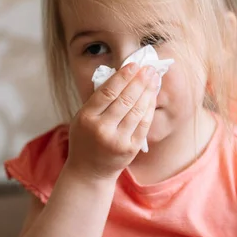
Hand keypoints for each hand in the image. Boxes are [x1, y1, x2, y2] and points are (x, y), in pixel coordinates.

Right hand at [65, 63, 158, 181]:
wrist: (89, 171)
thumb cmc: (85, 139)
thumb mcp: (82, 118)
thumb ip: (97, 100)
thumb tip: (120, 76)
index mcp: (86, 118)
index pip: (107, 92)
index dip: (123, 77)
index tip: (133, 65)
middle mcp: (102, 129)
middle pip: (125, 99)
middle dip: (139, 81)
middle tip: (149, 68)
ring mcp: (117, 140)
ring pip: (137, 110)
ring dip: (148, 92)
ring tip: (154, 78)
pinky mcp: (130, 149)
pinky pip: (143, 124)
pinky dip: (149, 107)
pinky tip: (152, 96)